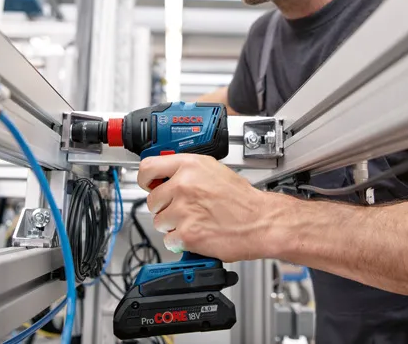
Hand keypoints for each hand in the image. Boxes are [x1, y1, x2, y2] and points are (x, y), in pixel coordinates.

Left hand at [138, 153, 273, 261]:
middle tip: (183, 210)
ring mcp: (184, 210)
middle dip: (164, 208)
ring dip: (172, 226)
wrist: (261, 221)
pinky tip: (197, 234)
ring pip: (159, 222)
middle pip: (152, 200)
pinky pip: (169, 241)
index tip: (150, 185)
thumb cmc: (242, 199)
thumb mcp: (213, 170)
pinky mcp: (187, 234)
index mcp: (189, 165)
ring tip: (194, 222)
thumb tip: (165, 176)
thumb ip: (186, 171)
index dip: (146, 179)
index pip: (148, 168)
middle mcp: (184, 185)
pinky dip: (180, 242)